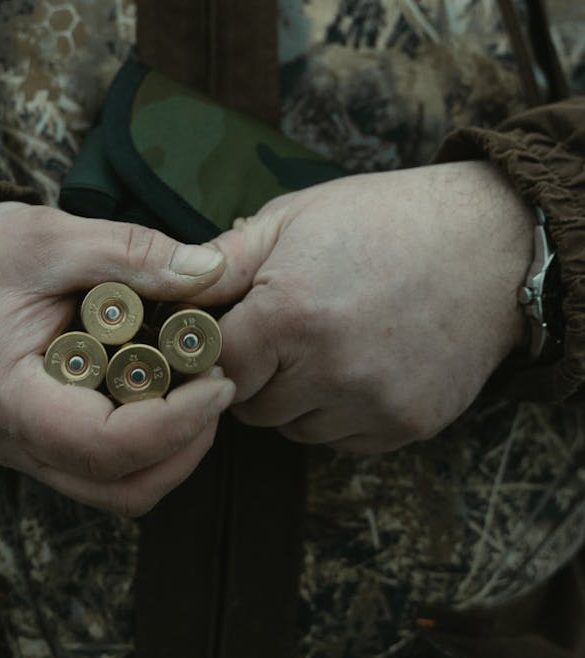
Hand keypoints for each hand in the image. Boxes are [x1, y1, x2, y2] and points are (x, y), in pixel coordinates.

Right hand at [0, 202, 234, 514]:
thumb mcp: (51, 237)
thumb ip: (130, 252)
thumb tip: (210, 272)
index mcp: (6, 397)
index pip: (102, 446)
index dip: (175, 423)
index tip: (219, 381)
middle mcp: (15, 444)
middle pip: (121, 488)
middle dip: (186, 443)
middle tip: (218, 382)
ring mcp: (32, 452)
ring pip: (120, 491)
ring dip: (175, 451)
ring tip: (199, 387)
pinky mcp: (49, 444)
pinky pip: (110, 470)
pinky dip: (153, 443)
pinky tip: (170, 388)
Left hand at [194, 162, 534, 452]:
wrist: (489, 244)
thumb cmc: (384, 220)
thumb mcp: (293, 218)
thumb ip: (223, 261)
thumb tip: (169, 290)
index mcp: (290, 315)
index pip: (213, 364)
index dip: (212, 346)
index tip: (224, 331)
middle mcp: (329, 371)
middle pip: (249, 405)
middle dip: (254, 372)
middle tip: (281, 329)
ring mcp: (371, 405)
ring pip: (293, 428)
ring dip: (295, 397)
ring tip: (327, 341)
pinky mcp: (405, 426)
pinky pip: (341, 439)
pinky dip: (338, 411)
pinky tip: (360, 362)